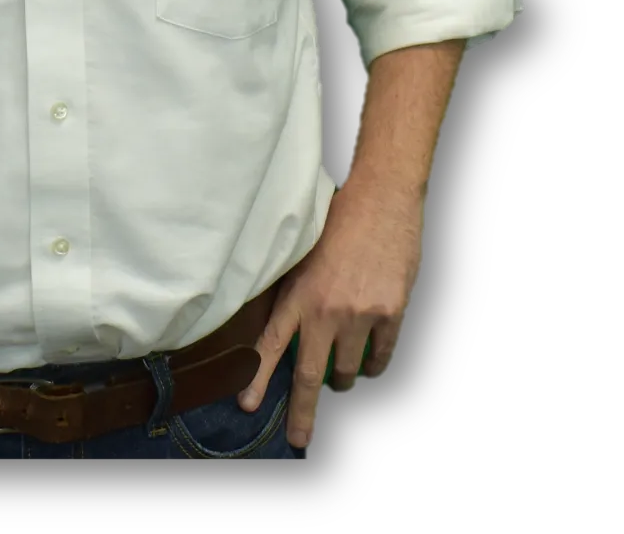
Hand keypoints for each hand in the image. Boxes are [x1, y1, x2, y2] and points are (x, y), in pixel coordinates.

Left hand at [237, 179, 424, 448]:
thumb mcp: (302, 253)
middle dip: (302, 411)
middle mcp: (326, 309)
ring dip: (343, 378)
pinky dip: (375, 364)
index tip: (248, 404)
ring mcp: (360, 314)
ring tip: (340, 379)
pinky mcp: (390, 313)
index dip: (257, 376)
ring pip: (348, 369)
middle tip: (299, 439)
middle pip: (309, 373)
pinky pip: (381, 355)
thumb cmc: (338, 219)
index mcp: (298, 293)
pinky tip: (370, 365)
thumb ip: (294, 288)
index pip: (270, 344)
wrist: (381, 201)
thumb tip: (282, 321)